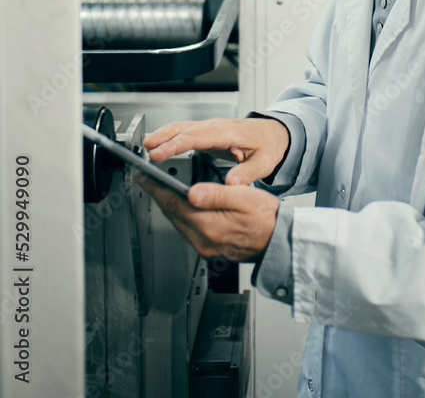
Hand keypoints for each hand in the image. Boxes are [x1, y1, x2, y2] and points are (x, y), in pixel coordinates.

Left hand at [136, 176, 278, 261]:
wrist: (278, 240)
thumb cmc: (265, 218)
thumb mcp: (245, 198)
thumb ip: (217, 195)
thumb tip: (192, 192)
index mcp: (210, 226)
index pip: (175, 204)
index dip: (157, 188)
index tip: (144, 177)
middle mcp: (204, 240)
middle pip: (173, 214)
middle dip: (159, 195)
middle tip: (146, 179)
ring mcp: (205, 247)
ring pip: (178, 223)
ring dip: (168, 206)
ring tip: (160, 189)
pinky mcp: (208, 249)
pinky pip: (187, 230)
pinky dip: (180, 215)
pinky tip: (180, 206)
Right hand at [143, 117, 289, 185]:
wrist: (275, 133)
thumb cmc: (269, 145)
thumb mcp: (264, 162)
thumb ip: (247, 173)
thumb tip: (230, 184)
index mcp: (228, 133)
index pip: (196, 137)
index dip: (175, 145)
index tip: (160, 153)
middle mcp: (217, 127)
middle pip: (185, 128)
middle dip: (164, 137)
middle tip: (146, 148)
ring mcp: (212, 127)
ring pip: (183, 126)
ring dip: (164, 134)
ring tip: (147, 145)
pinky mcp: (209, 131)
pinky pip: (186, 130)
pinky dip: (171, 136)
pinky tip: (161, 144)